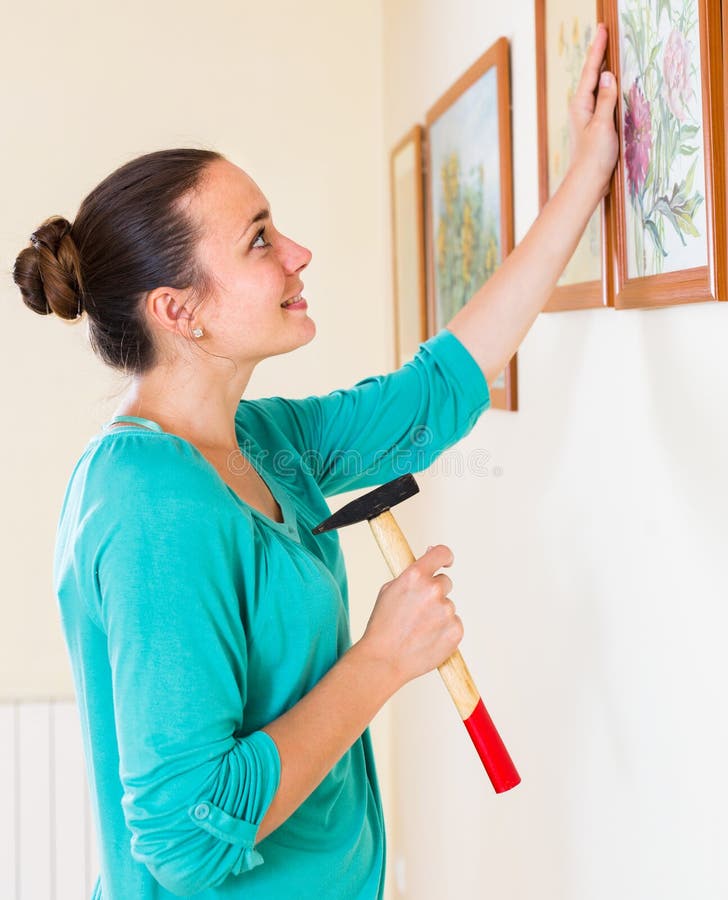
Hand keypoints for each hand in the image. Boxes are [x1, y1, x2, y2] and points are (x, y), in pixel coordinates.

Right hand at [359, 544, 462, 689]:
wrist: (384, 659)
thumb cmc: (382, 626)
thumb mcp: (390, 590)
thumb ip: (412, 573)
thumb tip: (430, 554)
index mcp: (415, 575)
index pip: (442, 553)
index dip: (445, 557)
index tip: (446, 562)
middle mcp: (433, 590)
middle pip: (445, 582)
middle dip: (435, 593)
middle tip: (418, 611)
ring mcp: (446, 611)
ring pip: (448, 606)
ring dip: (438, 614)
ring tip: (419, 629)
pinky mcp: (456, 630)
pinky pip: (455, 624)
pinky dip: (445, 630)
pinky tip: (427, 638)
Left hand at [568, 22, 619, 197]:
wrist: (588, 181)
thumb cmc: (594, 156)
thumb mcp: (603, 125)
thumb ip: (605, 99)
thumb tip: (606, 75)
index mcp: (581, 104)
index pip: (592, 70)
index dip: (598, 49)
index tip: (602, 29)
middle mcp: (581, 107)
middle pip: (591, 74)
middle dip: (598, 54)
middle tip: (604, 32)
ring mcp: (587, 115)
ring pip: (595, 85)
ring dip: (601, 67)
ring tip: (606, 50)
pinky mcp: (594, 124)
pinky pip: (600, 97)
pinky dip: (606, 85)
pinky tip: (610, 83)